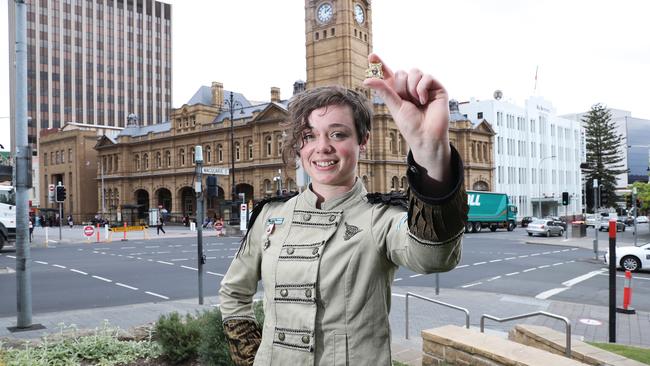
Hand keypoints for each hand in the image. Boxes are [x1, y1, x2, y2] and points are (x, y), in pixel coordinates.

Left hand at [363, 53, 451, 184]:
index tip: (371, 56)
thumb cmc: (410, 125)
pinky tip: (424, 101)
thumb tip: (366, 79)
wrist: (426, 136)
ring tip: (417, 102)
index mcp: (398, 92)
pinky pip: (427, 76)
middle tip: (407, 101)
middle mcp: (411, 87)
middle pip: (401, 72)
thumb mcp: (394, 106)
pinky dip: (423, 88)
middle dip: (401, 87)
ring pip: (414, 72)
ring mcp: (425, 86)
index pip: (388, 74)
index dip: (380, 65)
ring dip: (412, 88)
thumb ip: (383, 90)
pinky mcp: (437, 88)